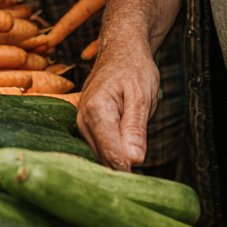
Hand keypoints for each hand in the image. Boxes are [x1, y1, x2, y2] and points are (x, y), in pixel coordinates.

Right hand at [77, 33, 159, 169]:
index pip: (111, 155)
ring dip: (118, 162)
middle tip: (144, 174)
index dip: (129, 171)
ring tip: (138, 162)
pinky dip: (114, 153)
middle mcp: (83, 118)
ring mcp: (83, 121)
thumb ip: (135, 128)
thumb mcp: (142, 96)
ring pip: (100, 155)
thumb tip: (134, 160)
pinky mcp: (87, 124)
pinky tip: (127, 152)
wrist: (121, 47)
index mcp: (96, 110)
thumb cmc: (133, 67)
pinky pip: (99, 147)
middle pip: (103, 159)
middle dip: (123, 170)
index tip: (143, 179)